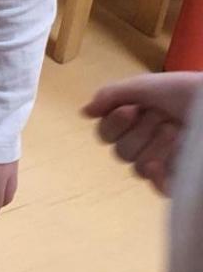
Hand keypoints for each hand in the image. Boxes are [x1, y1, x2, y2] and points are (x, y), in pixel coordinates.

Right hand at [83, 72, 201, 197]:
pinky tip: (161, 163)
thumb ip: (112, 96)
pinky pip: (158, 187)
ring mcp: (164, 162)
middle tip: (160, 118)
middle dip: (139, 133)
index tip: (131, 110)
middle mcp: (147, 142)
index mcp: (137, 120)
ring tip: (176, 131)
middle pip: (120, 152)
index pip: (106, 134)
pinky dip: (157, 176)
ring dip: (154, 146)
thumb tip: (85, 112)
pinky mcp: (180, 180)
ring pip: (137, 167)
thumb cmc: (187, 92)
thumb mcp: (146, 85)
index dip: (114, 123)